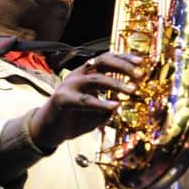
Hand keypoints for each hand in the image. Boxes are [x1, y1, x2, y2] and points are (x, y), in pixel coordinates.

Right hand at [29, 52, 143, 149]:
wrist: (47, 130)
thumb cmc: (73, 118)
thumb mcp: (95, 112)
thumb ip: (108, 107)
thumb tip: (122, 105)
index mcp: (86, 72)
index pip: (107, 58)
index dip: (124, 58)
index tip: (141, 62)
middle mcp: (78, 74)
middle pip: (102, 61)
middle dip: (123, 66)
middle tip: (139, 74)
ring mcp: (69, 85)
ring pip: (96, 79)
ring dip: (116, 84)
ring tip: (131, 90)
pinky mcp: (63, 100)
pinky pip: (85, 100)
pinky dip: (101, 102)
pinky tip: (115, 106)